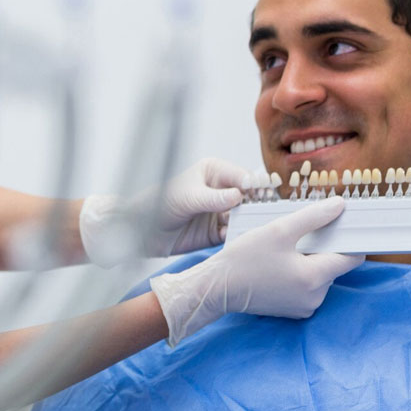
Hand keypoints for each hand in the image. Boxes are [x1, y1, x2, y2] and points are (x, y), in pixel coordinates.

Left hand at [79, 158, 248, 266]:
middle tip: (268, 211)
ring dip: (251, 221)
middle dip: (258, 203)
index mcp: (214, 171)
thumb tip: (239, 195)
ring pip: (244, 215)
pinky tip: (244, 238)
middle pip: (248, 196)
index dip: (255, 184)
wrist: (141, 230)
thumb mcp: (187, 197)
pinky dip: (240, 235)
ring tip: (259, 227)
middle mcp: (221, 189)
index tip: (264, 192)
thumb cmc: (159, 203)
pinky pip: (234, 232)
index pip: (241, 176)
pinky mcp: (217, 231)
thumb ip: (213, 197)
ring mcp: (221, 211)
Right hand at [148, 196, 361, 345]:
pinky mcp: (293, 310)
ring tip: (286, 248)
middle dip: (323, 247)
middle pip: (335, 265)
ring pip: (320, 274)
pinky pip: (307, 286)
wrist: (217, 288)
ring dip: (310, 259)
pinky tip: (280, 262)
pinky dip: (300, 272)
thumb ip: (313, 217)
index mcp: (314, 278)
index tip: (343, 224)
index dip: (350, 238)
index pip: (352, 258)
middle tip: (302, 232)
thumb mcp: (279, 230)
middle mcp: (315, 297)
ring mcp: (304, 306)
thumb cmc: (245, 259)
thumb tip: (340, 205)